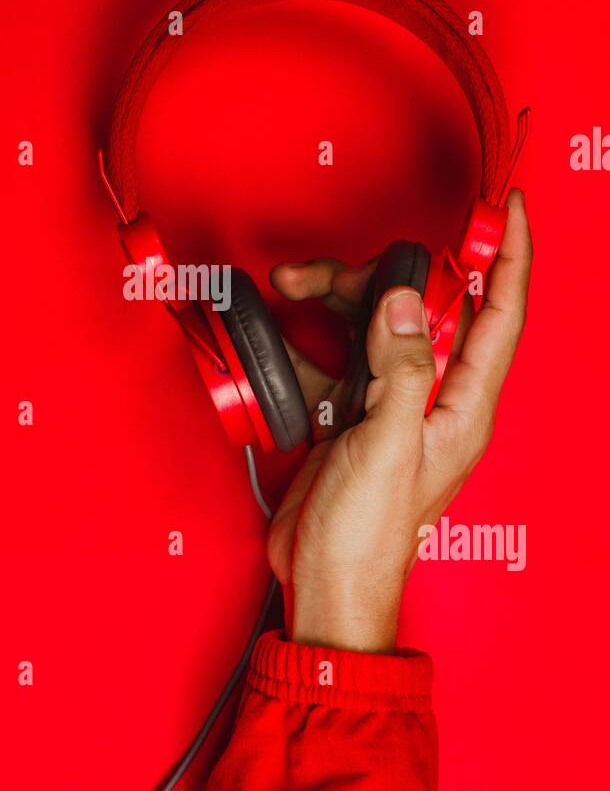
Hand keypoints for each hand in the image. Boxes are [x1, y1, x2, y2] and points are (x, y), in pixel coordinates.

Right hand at [267, 190, 532, 652]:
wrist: (322, 584)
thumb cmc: (368, 537)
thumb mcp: (389, 448)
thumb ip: (403, 371)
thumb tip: (406, 302)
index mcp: (465, 407)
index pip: (502, 314)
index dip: (511, 256)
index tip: (510, 206)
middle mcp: (434, 399)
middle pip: (421, 310)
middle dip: (377, 275)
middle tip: (324, 271)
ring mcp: (390, 406)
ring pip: (371, 326)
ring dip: (331, 301)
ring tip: (289, 289)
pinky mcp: (350, 416)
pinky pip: (334, 357)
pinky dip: (306, 340)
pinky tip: (280, 335)